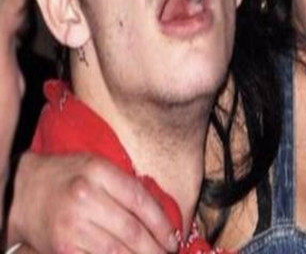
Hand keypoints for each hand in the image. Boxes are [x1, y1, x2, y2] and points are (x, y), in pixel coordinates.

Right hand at [8, 151, 176, 253]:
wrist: (25, 192)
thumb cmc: (69, 175)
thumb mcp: (98, 166)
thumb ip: (126, 184)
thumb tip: (160, 211)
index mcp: (98, 172)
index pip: (139, 200)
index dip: (161, 222)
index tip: (174, 236)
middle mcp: (85, 198)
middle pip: (130, 230)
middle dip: (155, 247)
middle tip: (169, 253)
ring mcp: (72, 226)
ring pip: (115, 251)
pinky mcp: (62, 248)